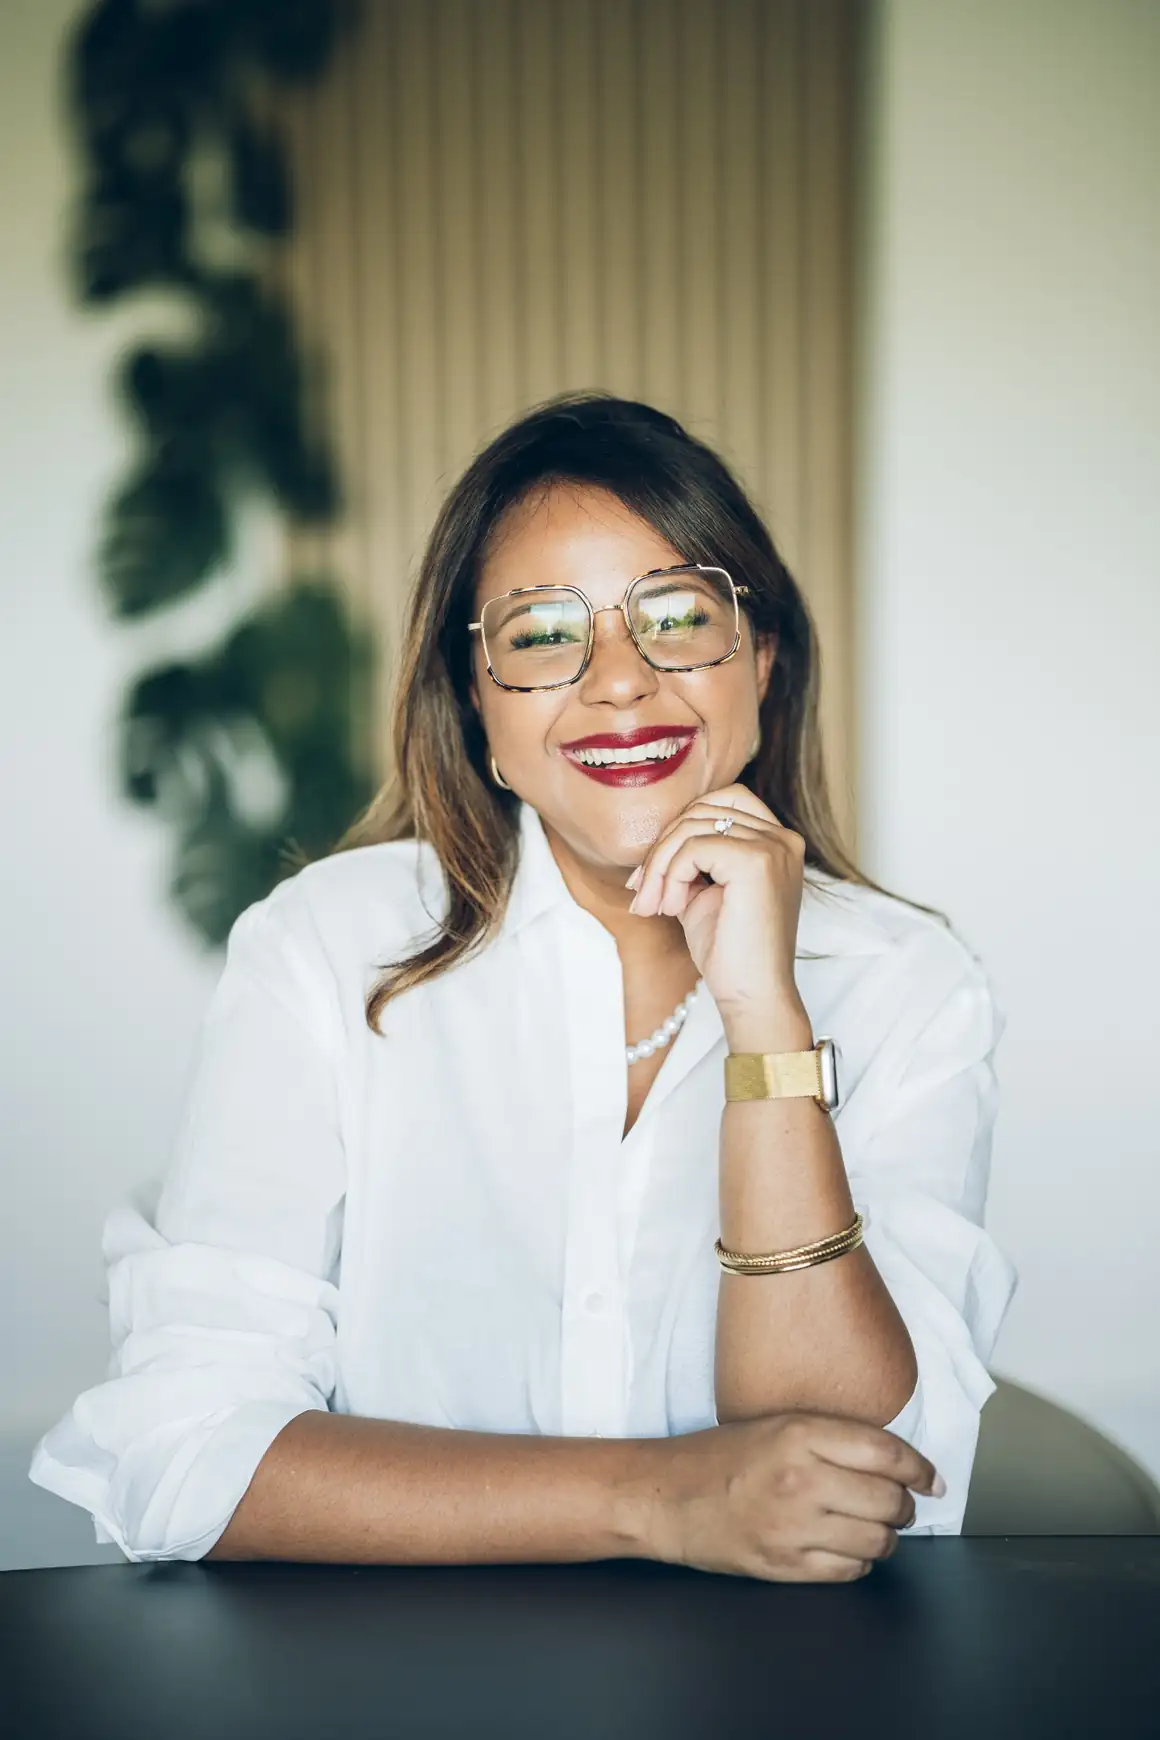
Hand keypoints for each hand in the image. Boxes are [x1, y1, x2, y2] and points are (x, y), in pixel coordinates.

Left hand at [625, 784, 806, 1033]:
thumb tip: (654, 835)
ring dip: (659, 866)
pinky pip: (692, 847)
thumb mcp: (706, 890)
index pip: (721, 799)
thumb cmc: (729, 951)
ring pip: (691, 826)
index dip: (681, 828)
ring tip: (654, 905)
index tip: (656, 873)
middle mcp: (782, 838)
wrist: (752, 995)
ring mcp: (773, 846)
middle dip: (662, 847)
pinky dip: (670, 876)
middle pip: (702, 808)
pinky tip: (672, 908)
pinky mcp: (756, 862)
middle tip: (644, 892)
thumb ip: (691, 855)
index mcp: (777, 841)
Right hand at [637, 1412, 942, 1582]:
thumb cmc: (719, 1457)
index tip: (931, 1479)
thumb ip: (832, 1437)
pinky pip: (849, 1572)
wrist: (666, 1497)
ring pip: (877, 1542)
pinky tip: (844, 1549)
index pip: (886, 1453)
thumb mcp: (776, 1425)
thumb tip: (895, 1462)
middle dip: (904, 1506)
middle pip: (890, 1500)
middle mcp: (801, 1479)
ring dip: (885, 1538)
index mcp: (800, 1434)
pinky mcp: (784, 1565)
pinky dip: (858, 1563)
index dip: (920, 1468)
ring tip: (872, 1528)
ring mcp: (793, 1527)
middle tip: (899, 1505)